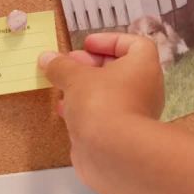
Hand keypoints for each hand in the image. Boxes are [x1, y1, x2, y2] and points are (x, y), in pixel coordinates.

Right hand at [38, 33, 164, 183]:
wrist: (113, 153)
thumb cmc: (101, 103)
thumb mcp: (75, 78)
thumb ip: (61, 66)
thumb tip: (48, 58)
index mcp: (144, 66)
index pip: (135, 44)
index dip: (109, 40)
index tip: (86, 44)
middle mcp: (145, 88)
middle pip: (119, 69)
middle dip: (90, 65)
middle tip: (68, 65)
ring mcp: (134, 113)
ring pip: (109, 94)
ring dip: (85, 88)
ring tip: (61, 85)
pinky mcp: (121, 135)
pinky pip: (103, 114)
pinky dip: (85, 109)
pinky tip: (63, 110)